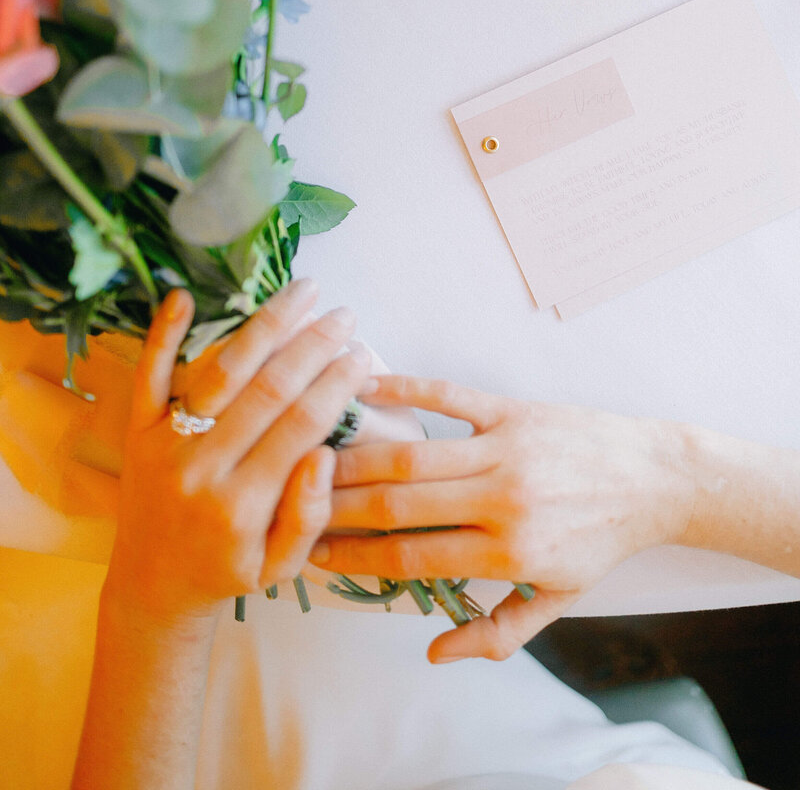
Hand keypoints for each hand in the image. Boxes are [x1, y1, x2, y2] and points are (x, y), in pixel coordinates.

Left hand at [105, 280, 374, 624]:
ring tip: (302, 292)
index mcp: (241, 505)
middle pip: (267, 390)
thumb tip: (325, 454)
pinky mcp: (138, 431)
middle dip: (312, 346)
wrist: (152, 588)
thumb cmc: (228, 572)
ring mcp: (165, 444)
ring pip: (221, 371)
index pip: (300, 428)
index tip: (362, 356)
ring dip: (265, 325)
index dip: (335, 386)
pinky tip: (184, 295)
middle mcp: (201, 468)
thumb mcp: (281, 568)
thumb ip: (307, 516)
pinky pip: (149, 375)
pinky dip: (164, 334)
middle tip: (344, 316)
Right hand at [310, 378, 694, 662]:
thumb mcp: (557, 597)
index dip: (358, 559)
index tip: (316, 556)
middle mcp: (502, 498)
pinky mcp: (511, 410)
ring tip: (315, 461)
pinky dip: (405, 389)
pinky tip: (366, 387)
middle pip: (400, 504)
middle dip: (341, 509)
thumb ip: (497, 629)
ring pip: (414, 455)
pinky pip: (449, 396)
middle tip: (296, 506)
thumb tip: (436, 651)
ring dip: (357, 459)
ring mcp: (506, 448)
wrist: (652, 478)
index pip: (414, 557)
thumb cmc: (599, 541)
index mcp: (509, 551)